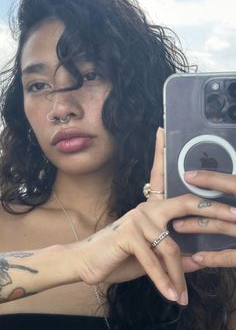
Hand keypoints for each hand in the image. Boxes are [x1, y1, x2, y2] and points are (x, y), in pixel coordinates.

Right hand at [71, 129, 235, 305]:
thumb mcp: (151, 257)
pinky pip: (154, 260)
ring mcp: (137, 219)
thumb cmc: (119, 256)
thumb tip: (196, 261)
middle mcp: (146, 207)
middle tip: (235, 216)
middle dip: (213, 209)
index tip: (163, 131)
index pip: (160, 176)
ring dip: (179, 276)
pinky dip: (165, 281)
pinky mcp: (129, 235)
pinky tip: (171, 295)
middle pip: (184, 202)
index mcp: (151, 208)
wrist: (86, 262)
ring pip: (172, 246)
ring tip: (183, 296)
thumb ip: (173, 256)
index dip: (161, 152)